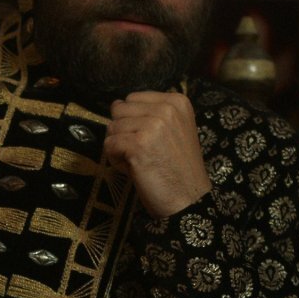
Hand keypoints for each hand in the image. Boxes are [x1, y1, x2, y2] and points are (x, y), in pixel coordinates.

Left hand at [107, 92, 210, 217]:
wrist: (189, 199)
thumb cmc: (178, 168)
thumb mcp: (174, 129)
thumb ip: (151, 114)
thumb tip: (116, 105)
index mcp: (177, 101)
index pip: (132, 99)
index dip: (133, 121)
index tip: (149, 140)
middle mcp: (166, 109)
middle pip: (119, 110)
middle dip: (123, 132)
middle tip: (142, 152)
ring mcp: (152, 125)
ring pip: (112, 127)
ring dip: (119, 147)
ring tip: (140, 161)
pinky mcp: (138, 144)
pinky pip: (109, 145)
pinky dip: (116, 160)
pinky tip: (134, 169)